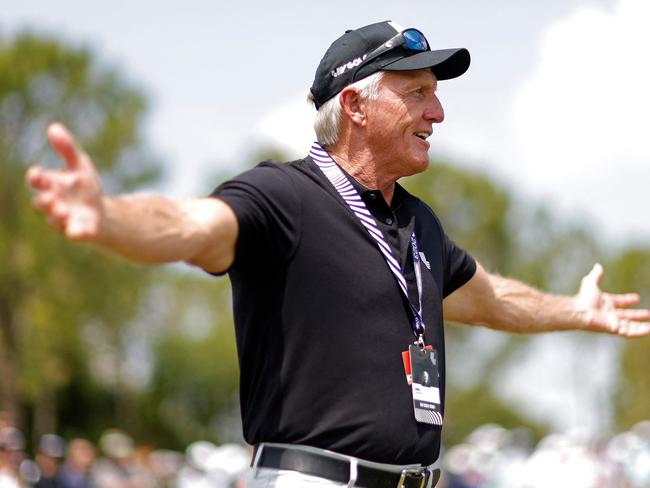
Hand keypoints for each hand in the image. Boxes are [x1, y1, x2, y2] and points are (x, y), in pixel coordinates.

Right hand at [26, 123, 103, 239]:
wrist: (101, 212)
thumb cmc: (84, 187)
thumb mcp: (79, 165)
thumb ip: (67, 148)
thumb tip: (53, 127)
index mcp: (50, 184)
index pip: (37, 180)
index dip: (36, 177)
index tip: (38, 174)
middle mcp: (53, 203)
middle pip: (41, 203)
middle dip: (44, 200)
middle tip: (50, 197)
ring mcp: (64, 219)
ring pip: (54, 220)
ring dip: (58, 215)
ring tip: (63, 211)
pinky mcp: (78, 231)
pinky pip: (76, 234)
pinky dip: (78, 233)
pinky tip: (84, 232)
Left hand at [575, 263, 649, 336]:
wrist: (580, 310)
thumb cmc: (583, 298)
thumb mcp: (590, 282)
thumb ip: (596, 275)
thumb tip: (598, 265)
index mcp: (605, 303)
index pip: (619, 302)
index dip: (627, 300)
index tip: (636, 298)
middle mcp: (609, 314)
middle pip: (626, 316)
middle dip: (637, 315)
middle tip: (648, 313)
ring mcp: (612, 322)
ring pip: (630, 325)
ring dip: (641, 325)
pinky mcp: (614, 329)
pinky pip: (630, 332)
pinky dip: (640, 331)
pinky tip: (649, 329)